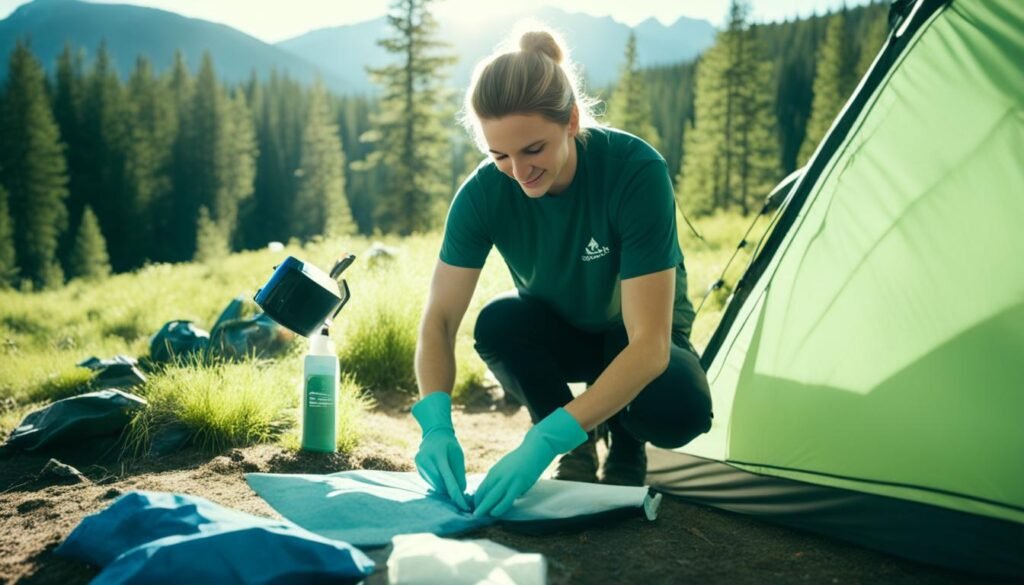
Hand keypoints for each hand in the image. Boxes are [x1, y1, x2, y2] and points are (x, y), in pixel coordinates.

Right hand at [411, 392, 470, 511]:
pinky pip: (429, 481)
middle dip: (451, 491)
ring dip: (444, 488)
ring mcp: (420, 463)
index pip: (449, 480)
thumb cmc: (450, 445)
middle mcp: (427, 459)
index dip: (457, 496)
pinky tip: (440, 475)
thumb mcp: (458, 456)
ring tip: (449, 479)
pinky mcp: (417, 466)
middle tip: (460, 493)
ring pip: (434, 485)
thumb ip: (459, 474)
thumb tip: (461, 493)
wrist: (434, 433)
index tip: (465, 508)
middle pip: (441, 484)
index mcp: (440, 455)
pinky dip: (437, 483)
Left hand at [473, 408, 586, 517]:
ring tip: (483, 517)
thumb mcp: (506, 467)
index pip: (481, 488)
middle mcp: (498, 475)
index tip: (476, 508)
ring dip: (486, 508)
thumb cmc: (522, 459)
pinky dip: (499, 507)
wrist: (535, 448)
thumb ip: (500, 478)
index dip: (477, 500)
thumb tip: (496, 491)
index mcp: (494, 471)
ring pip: (492, 497)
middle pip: (483, 493)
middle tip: (474, 516)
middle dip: (478, 506)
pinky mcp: (518, 484)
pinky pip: (506, 499)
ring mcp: (508, 480)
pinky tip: (495, 513)